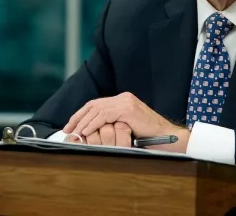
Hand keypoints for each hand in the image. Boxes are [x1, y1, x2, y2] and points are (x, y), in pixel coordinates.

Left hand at [63, 92, 189, 152]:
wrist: (167, 137)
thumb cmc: (148, 137)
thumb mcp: (126, 128)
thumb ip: (113, 124)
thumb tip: (91, 132)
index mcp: (123, 100)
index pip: (97, 104)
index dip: (82, 114)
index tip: (71, 125)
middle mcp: (124, 98)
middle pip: (94, 104)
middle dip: (78, 117)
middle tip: (68, 129)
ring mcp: (126, 102)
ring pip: (97, 109)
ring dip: (83, 121)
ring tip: (75, 132)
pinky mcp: (127, 109)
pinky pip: (104, 115)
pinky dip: (93, 123)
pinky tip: (86, 131)